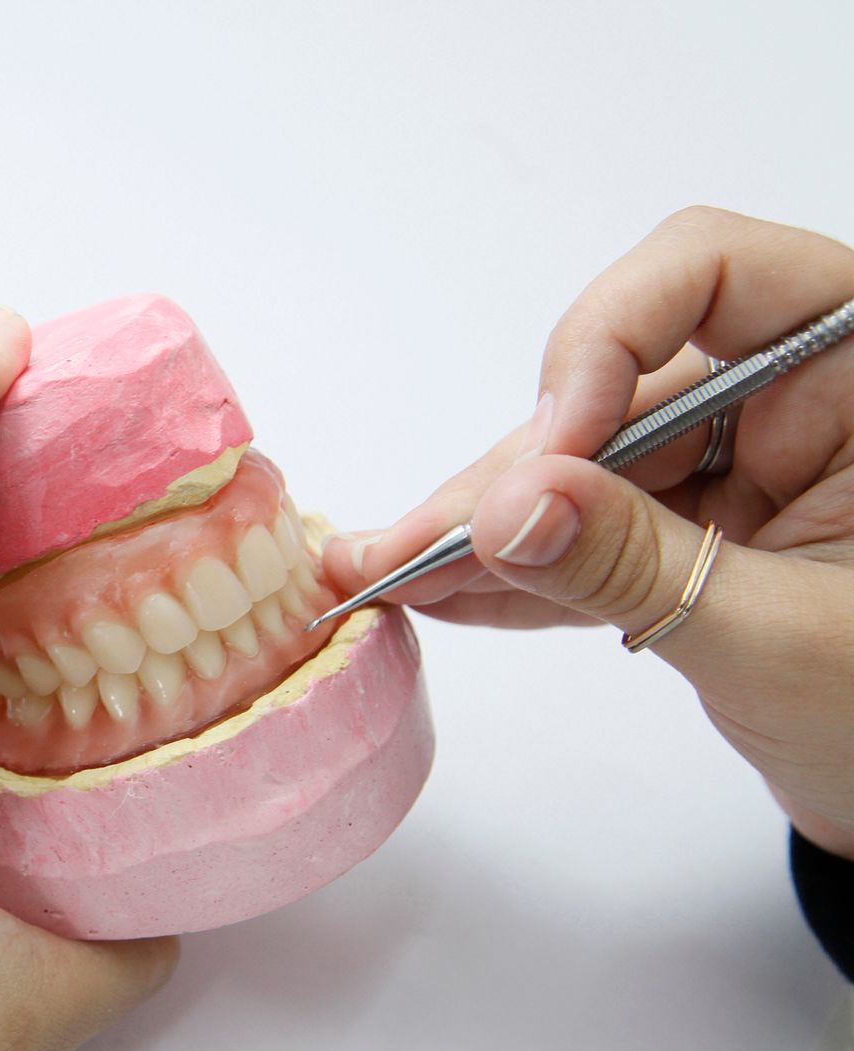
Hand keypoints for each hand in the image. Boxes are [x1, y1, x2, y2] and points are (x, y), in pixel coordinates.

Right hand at [323, 208, 853, 855]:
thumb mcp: (783, 640)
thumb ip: (641, 568)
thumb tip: (507, 509)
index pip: (713, 274)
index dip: (608, 339)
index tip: (552, 450)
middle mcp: (796, 399)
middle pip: (616, 387)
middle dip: (511, 472)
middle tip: (407, 546)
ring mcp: (746, 466)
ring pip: (586, 463)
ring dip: (490, 526)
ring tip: (390, 576)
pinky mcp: (702, 529)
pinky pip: (591, 528)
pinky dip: (521, 568)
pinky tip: (444, 594)